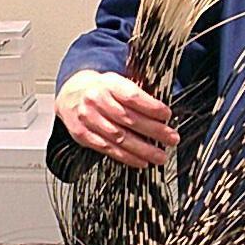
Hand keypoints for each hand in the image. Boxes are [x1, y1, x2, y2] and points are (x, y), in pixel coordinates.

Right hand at [55, 70, 178, 168]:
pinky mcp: (82, 135)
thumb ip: (137, 95)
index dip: (151, 107)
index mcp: (108, 83)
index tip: (167, 115)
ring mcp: (87, 118)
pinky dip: (126, 157)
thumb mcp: (118, 82)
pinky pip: (107, 149)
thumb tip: (163, 113)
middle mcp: (96, 100)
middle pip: (128, 119)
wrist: (72, 93)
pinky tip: (141, 161)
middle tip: (172, 138)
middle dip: (154, 131)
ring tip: (160, 156)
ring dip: (143, 149)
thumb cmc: (103, 90)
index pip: (132, 96)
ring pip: (119, 137)